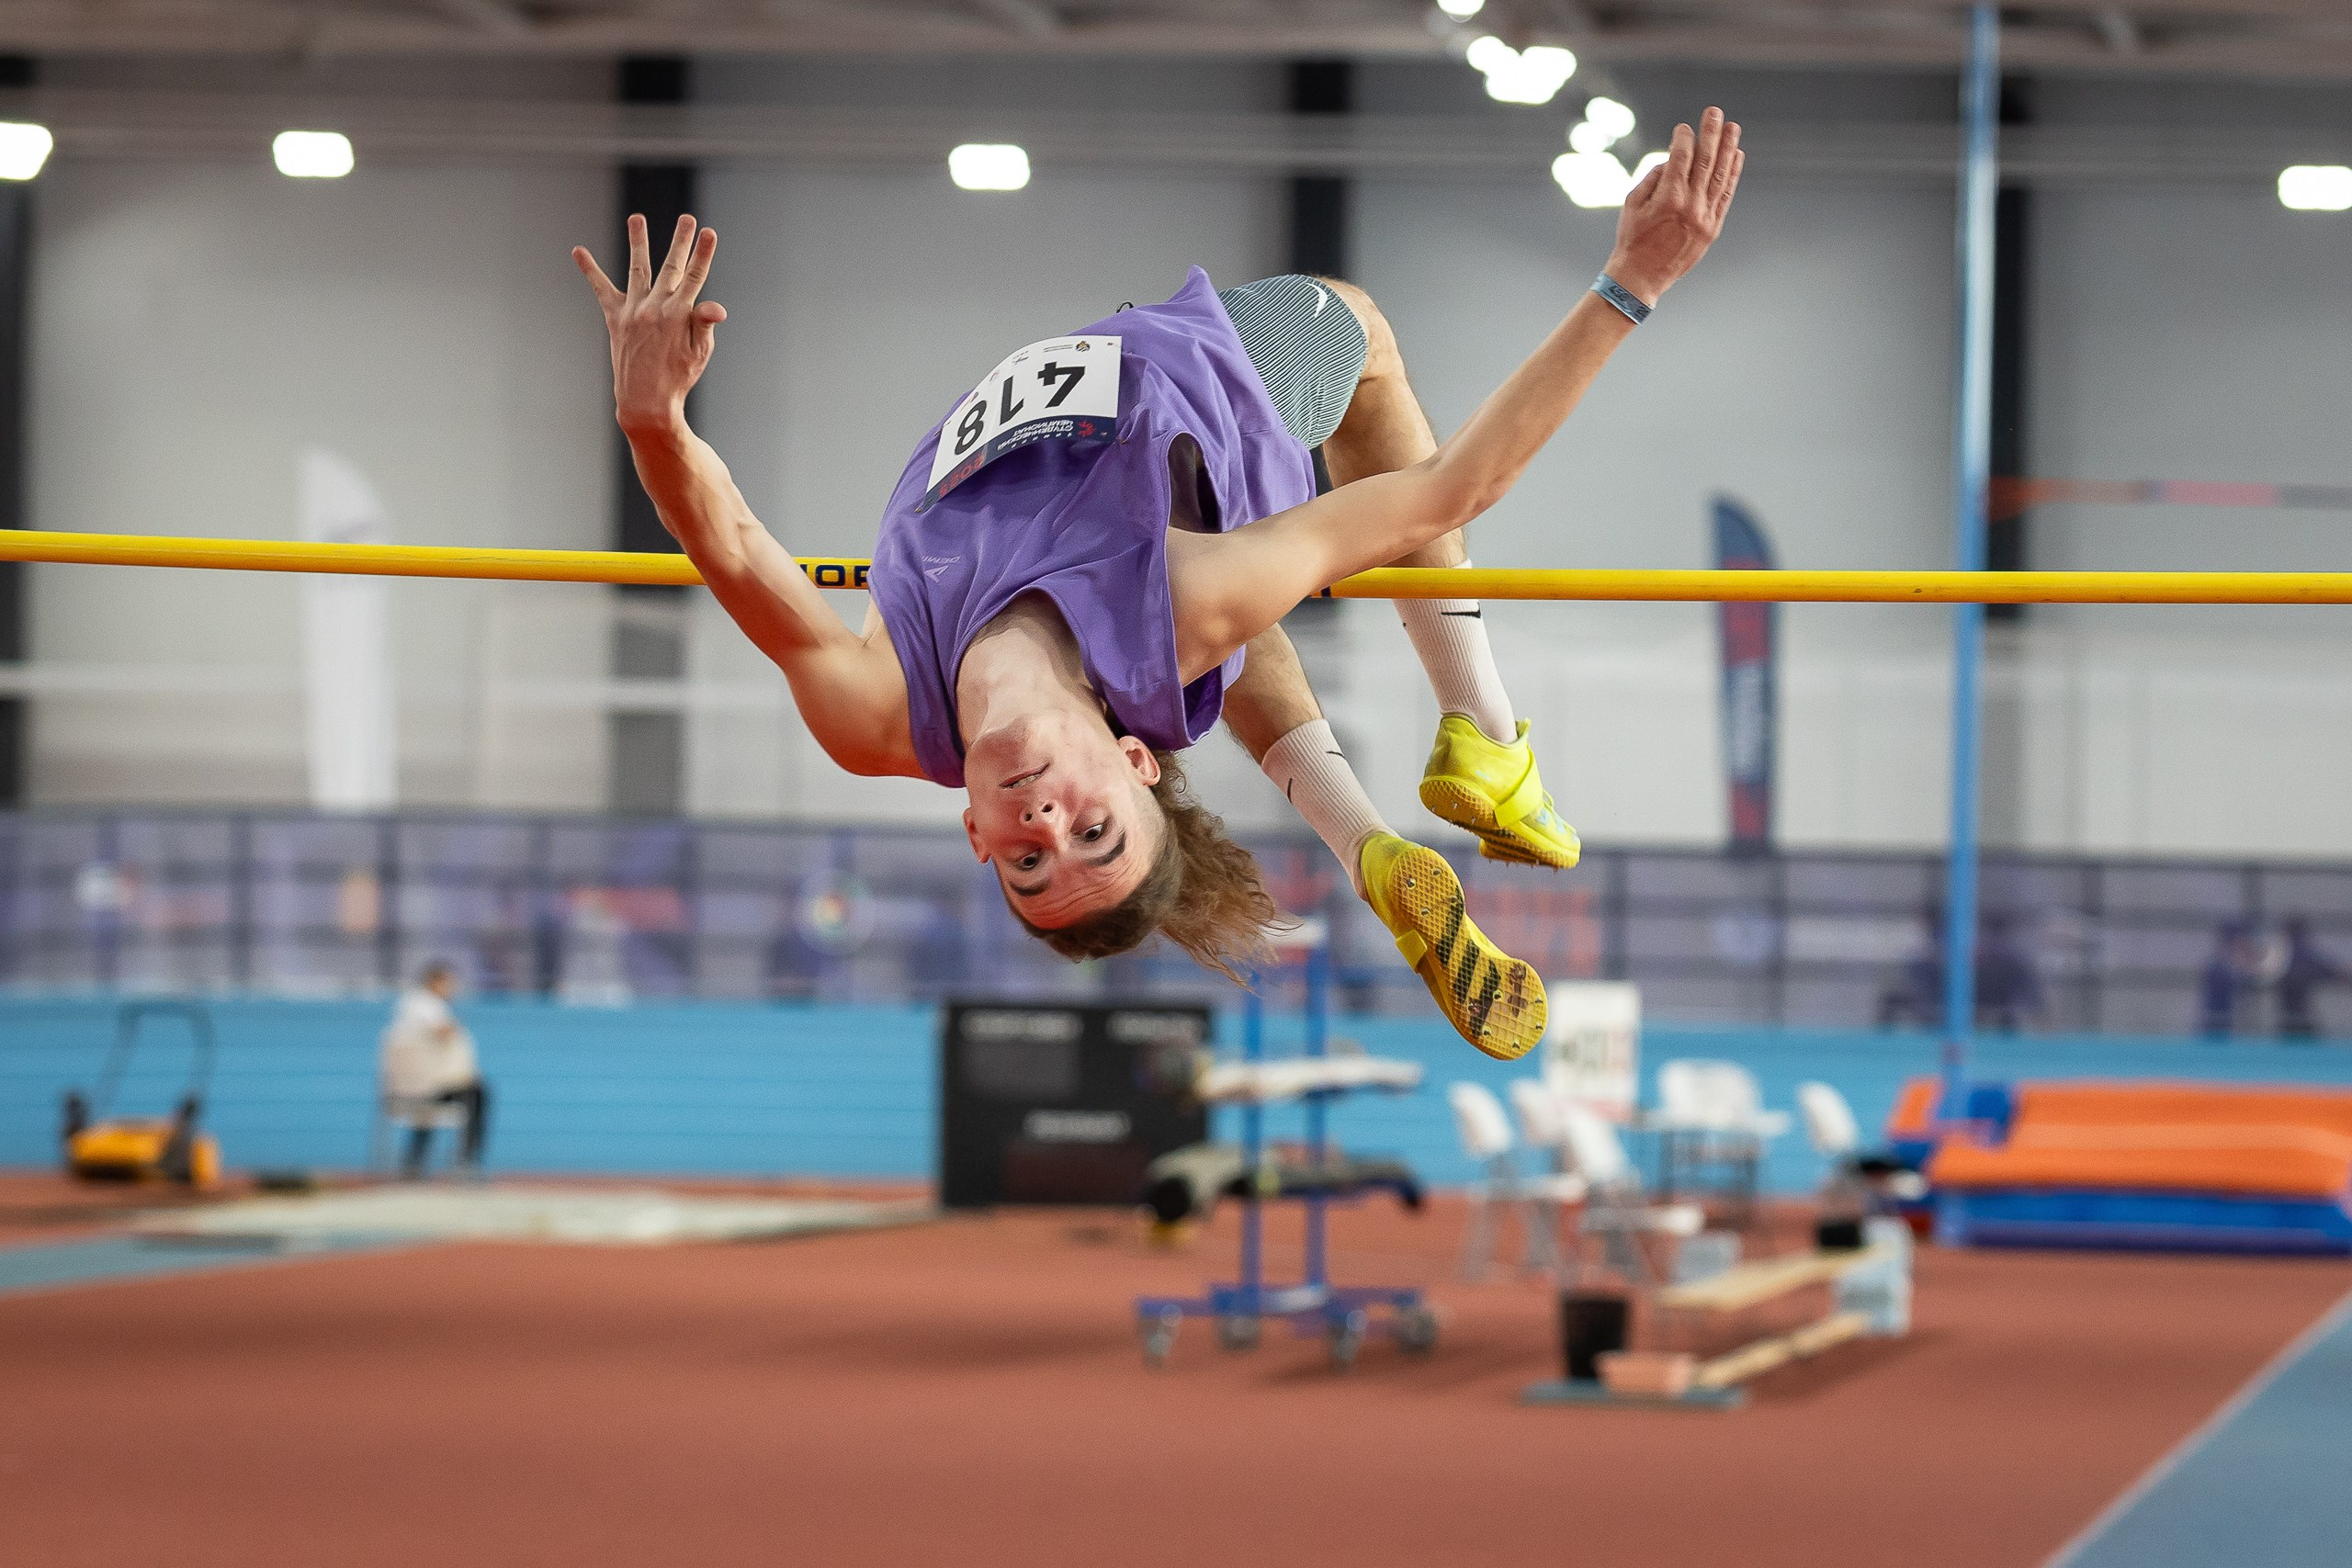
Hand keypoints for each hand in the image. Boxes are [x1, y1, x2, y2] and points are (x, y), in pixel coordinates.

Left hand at [574, 214, 727, 437]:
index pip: (696, 278)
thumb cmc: (679, 378)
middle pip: (672, 267)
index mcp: (680, 315)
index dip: (703, 254)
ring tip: (636, 218)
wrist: (645, 401)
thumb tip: (714, 306)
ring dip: (638, 241)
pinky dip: (589, 270)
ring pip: (638, 268)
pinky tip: (577, 250)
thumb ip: (703, 324)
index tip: (709, 232)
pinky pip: (601, 289)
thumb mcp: (699, 352)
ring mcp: (633, 311)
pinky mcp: (615, 318)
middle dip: (681, 241)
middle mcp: (655, 308)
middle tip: (688, 218)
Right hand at [1603, 107, 1743, 305]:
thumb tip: (1673, 160)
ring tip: (1733, 128)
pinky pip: (1726, 196)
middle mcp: (1690, 205)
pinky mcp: (1712, 228)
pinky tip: (1737, 156)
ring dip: (1728, 149)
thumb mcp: (1632, 204)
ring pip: (1721, 175)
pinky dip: (1733, 174)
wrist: (1641, 277)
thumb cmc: (1632, 239)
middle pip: (1706, 160)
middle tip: (1715, 112)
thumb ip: (1653, 178)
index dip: (1683, 138)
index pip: (1681, 157)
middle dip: (1711, 133)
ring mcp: (1704, 217)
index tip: (1683, 128)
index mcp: (1668, 197)